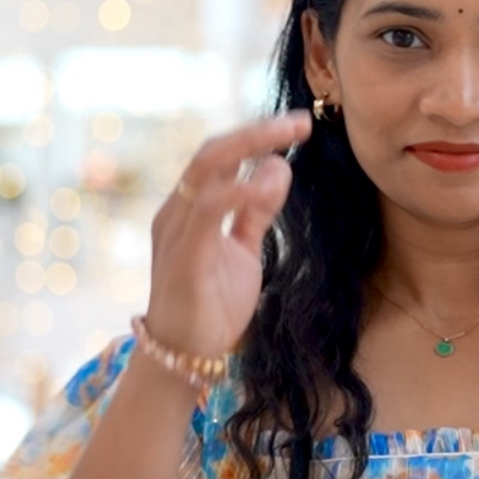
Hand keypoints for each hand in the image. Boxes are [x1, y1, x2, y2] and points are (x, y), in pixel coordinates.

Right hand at [145, 114, 309, 359]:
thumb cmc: (211, 306)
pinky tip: (267, 183)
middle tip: (301, 121)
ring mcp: (176, 230)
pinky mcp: (183, 255)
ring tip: (290, 138)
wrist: (184, 357)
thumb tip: (277, 166)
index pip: (220, 155)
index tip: (298, 125)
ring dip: (251, 146)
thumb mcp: (243, 249)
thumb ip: (256, 211)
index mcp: (189, 208)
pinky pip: (208, 210)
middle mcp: (177, 211)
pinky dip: (239, 190)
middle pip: (213, 151)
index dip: (257, 135)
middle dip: (258, 131)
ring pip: (207, 168)